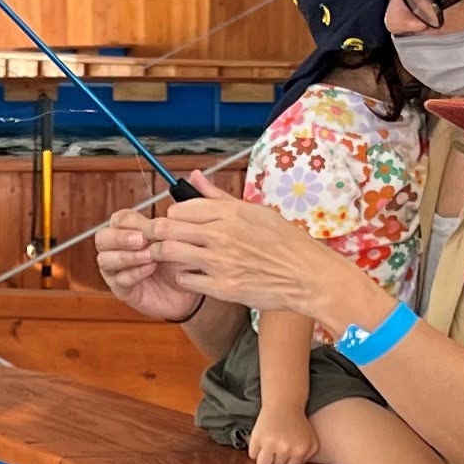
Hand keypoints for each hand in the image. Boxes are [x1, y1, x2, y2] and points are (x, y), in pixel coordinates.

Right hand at [92, 212, 203, 323]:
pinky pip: (120, 280)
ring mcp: (115, 271)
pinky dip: (135, 273)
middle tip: (142, 240)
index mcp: (127, 231)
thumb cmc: (180, 259)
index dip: (131, 222)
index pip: (118, 220)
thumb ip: (164, 230)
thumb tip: (160, 221)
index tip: (150, 227)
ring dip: (128, 256)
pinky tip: (151, 268)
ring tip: (149, 256)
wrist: (191, 287)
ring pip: (105, 260)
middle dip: (120, 238)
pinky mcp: (122, 291)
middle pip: (102, 238)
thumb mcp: (175, 240)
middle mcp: (115, 249)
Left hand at [147, 193, 386, 335]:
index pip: (181, 208)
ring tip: (168, 256)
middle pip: (167, 228)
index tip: (174, 222)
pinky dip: (183, 276)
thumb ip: (219, 197)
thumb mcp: (256, 211)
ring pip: (169, 252)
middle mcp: (222, 234)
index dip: (172, 216)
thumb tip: (195, 176)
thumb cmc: (285, 242)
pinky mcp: (222, 287)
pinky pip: (185, 279)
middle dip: (156, 233)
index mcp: (231, 213)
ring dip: (163, 254)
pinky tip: (191, 274)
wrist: (307, 275)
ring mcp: (220, 261)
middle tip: (158, 238)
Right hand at [248, 407, 317, 463]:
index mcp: (300, 450)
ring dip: (264, 459)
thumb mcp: (311, 441)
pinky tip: (261, 442)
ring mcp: (270, 443)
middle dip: (275, 459)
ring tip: (267, 450)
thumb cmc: (298, 425)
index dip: (286, 460)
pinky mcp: (257, 438)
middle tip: (276, 447)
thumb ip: (306, 458)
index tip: (285, 452)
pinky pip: (252, 454)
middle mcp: (286, 448)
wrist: (284, 404)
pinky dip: (255, 450)